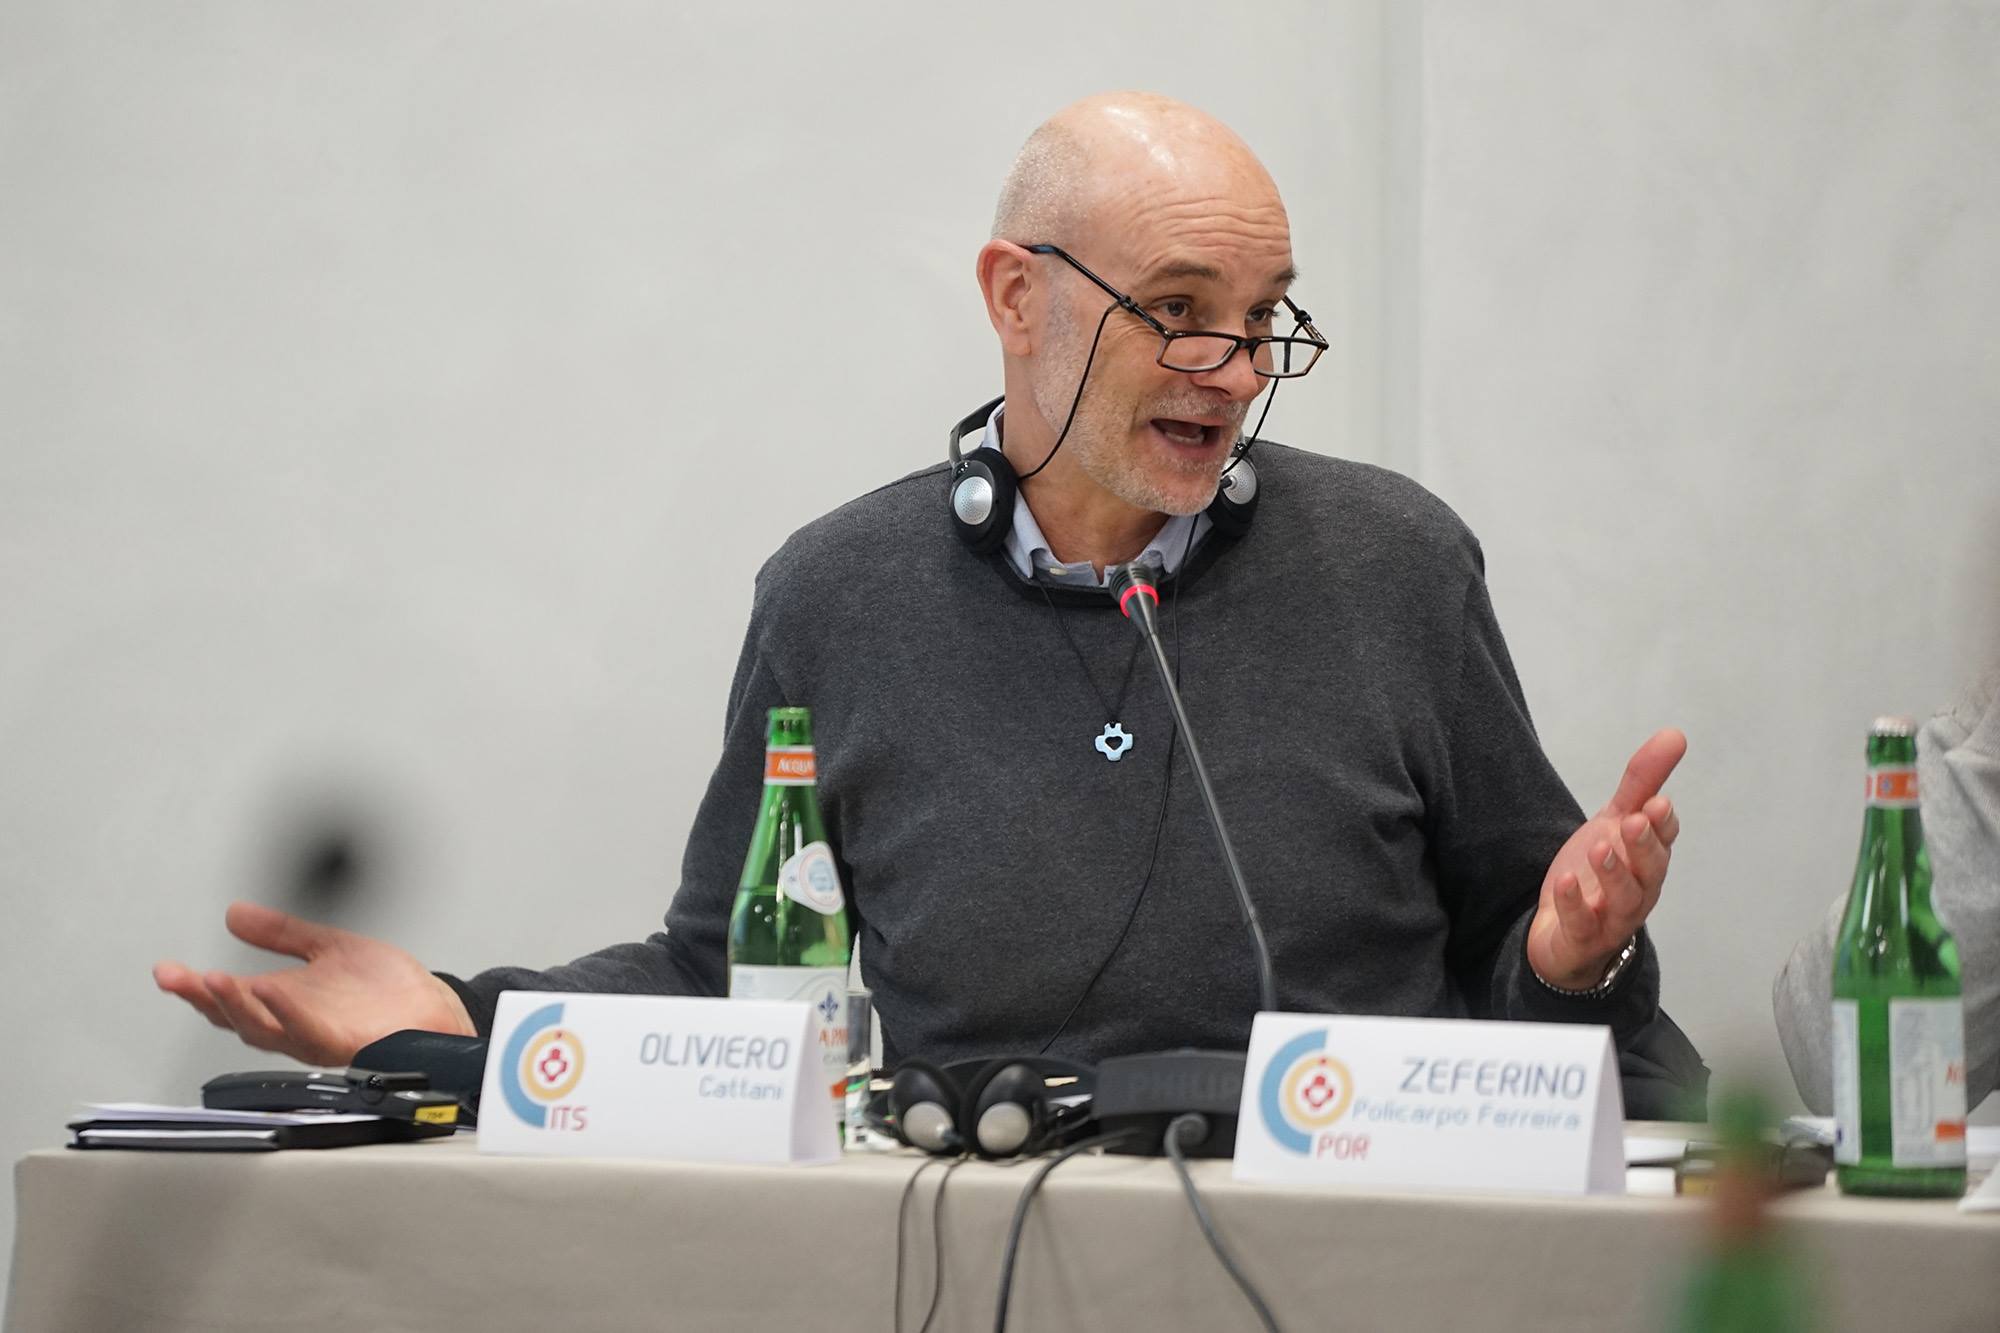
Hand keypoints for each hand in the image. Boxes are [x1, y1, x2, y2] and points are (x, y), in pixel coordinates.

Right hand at [154, 901, 474, 1065]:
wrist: (432, 1011)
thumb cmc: (384, 992)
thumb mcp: (326, 947)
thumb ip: (282, 932)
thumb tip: (236, 913)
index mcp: (284, 1000)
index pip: (229, 996)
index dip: (194, 986)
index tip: (166, 971)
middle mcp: (293, 1022)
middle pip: (236, 1016)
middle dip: (203, 998)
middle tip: (179, 978)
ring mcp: (315, 1034)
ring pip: (264, 1029)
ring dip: (237, 1006)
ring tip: (213, 982)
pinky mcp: (343, 1041)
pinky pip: (307, 1031)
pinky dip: (286, 1013)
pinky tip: (271, 993)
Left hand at [1526, 728, 1685, 989]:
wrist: (1564, 931)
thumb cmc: (1598, 873)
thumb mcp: (1615, 821)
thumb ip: (1641, 783)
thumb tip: (1675, 734)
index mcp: (1648, 859)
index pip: (1664, 839)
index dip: (1662, 823)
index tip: (1656, 802)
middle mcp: (1638, 890)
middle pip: (1649, 870)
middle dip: (1645, 845)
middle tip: (1634, 821)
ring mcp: (1612, 917)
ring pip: (1624, 900)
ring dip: (1615, 873)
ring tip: (1601, 848)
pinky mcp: (1582, 937)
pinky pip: (1582, 924)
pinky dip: (1575, 904)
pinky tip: (1566, 882)